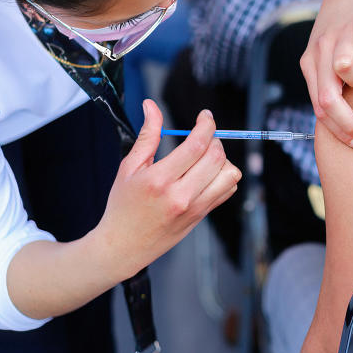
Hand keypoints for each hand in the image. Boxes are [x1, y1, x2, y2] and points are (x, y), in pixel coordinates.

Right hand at [94, 100, 240, 279]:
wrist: (124, 246)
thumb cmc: (123, 206)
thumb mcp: (129, 167)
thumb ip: (147, 135)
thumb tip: (151, 106)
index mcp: (159, 180)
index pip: (196, 145)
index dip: (206, 125)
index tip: (205, 116)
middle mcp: (181, 195)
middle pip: (217, 157)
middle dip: (214, 139)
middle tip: (202, 136)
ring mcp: (194, 208)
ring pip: (229, 174)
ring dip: (222, 159)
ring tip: (205, 157)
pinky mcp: (202, 215)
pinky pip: (228, 190)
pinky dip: (224, 176)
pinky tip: (207, 173)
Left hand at [300, 0, 352, 149]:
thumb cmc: (341, 32)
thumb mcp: (326, 60)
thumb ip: (330, 86)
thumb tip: (342, 128)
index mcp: (311, 65)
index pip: (320, 109)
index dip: (339, 131)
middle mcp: (321, 51)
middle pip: (329, 98)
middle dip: (349, 123)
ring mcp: (341, 34)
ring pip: (344, 68)